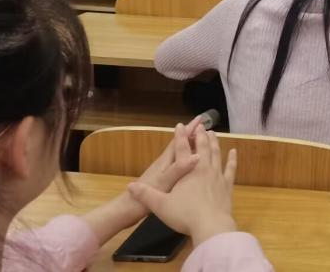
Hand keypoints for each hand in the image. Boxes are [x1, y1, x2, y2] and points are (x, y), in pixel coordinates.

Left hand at [80, 121, 200, 243]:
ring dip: (189, 146)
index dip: (189, 129)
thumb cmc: (142, 199)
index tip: (200, 118)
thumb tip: (196, 155)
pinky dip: (187, 160)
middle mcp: (164, 164)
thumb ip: (178, 169)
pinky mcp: (162, 181)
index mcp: (165, 162)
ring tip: (201, 142)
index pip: (178, 141)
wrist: (125, 212)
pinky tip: (191, 166)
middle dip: (191, 135)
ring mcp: (162, 172)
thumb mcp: (163, 184)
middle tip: (204, 127)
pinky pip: (179, 164)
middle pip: (179, 145)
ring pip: (179, 154)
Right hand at [128, 126, 238, 246]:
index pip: (182, 149)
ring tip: (213, 134)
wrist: (210, 225)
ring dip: (215, 143)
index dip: (180, 137)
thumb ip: (146, 195)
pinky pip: (231, 168)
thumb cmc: (184, 215)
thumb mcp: (160, 206)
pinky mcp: (227, 185)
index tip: (180, 125)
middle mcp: (204, 169)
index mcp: (188, 171)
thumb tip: (130, 186)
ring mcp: (218, 176)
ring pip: (217, 154)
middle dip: (200, 136)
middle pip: (203, 147)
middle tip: (200, 126)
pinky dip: (232, 159)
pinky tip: (234, 152)